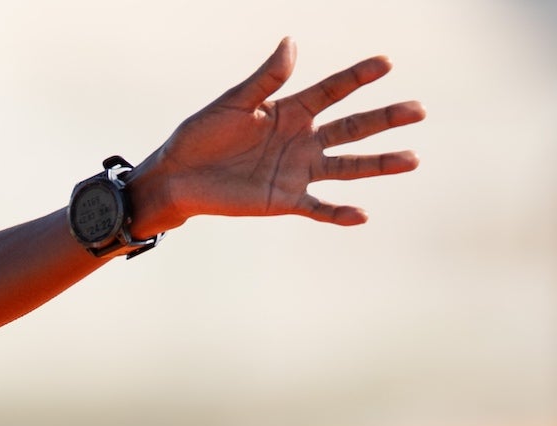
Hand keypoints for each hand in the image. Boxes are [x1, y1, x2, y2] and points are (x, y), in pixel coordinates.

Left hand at [132, 38, 422, 234]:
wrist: (175, 177)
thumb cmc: (200, 135)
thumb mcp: (233, 102)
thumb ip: (265, 78)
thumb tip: (291, 42)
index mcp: (291, 111)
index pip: (332, 91)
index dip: (358, 76)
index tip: (386, 62)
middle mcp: (302, 140)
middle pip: (352, 127)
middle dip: (385, 119)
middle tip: (419, 110)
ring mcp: (296, 171)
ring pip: (347, 166)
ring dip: (379, 164)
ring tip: (412, 159)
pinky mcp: (283, 199)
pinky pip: (317, 207)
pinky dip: (338, 213)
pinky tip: (362, 215)